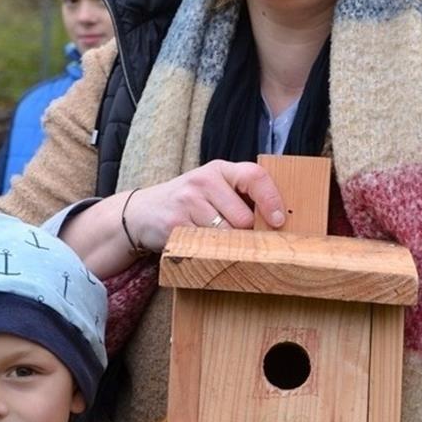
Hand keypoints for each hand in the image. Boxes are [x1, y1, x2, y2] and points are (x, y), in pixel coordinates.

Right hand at [123, 160, 285, 252]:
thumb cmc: (190, 202)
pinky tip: (201, 246)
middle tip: (239, 239)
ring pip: (227, 236)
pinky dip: (209, 252)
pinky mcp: (175, 224)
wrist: (143, 211)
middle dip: (247, 235)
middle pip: (243, 218)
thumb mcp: (214, 188)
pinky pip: (206, 246)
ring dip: (228, 247)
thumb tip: (278, 221)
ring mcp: (187, 201)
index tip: (278, 221)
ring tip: (217, 242)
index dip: (271, 200)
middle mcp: (203, 180)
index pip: (254, 176)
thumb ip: (242, 197)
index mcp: (220, 169)